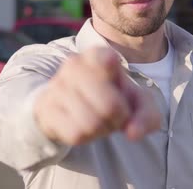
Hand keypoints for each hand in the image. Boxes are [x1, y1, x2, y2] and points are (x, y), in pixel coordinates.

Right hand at [34, 47, 160, 144]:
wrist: (73, 105)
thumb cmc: (112, 97)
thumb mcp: (137, 102)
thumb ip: (147, 116)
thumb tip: (133, 133)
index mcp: (99, 55)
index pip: (109, 60)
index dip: (123, 91)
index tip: (120, 91)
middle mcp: (74, 64)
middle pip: (109, 106)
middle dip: (118, 119)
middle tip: (115, 116)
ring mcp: (57, 85)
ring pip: (91, 122)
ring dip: (102, 129)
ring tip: (99, 121)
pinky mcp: (45, 108)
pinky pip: (75, 133)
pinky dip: (86, 137)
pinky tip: (84, 127)